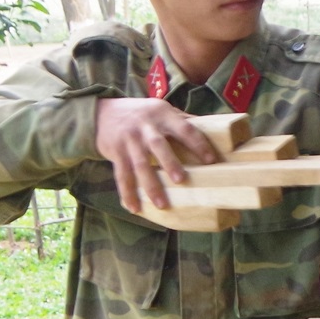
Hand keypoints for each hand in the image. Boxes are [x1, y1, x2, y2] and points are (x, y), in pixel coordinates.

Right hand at [92, 97, 218, 212]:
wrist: (102, 113)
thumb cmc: (142, 114)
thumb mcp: (162, 110)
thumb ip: (183, 121)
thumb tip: (218, 132)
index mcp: (163, 115)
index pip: (184, 128)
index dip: (197, 143)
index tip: (211, 160)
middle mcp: (145, 127)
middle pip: (159, 145)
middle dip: (170, 163)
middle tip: (182, 180)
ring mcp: (129, 140)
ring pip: (140, 164)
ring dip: (150, 185)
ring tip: (161, 204)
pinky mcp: (115, 152)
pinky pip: (121, 175)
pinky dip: (127, 192)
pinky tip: (134, 208)